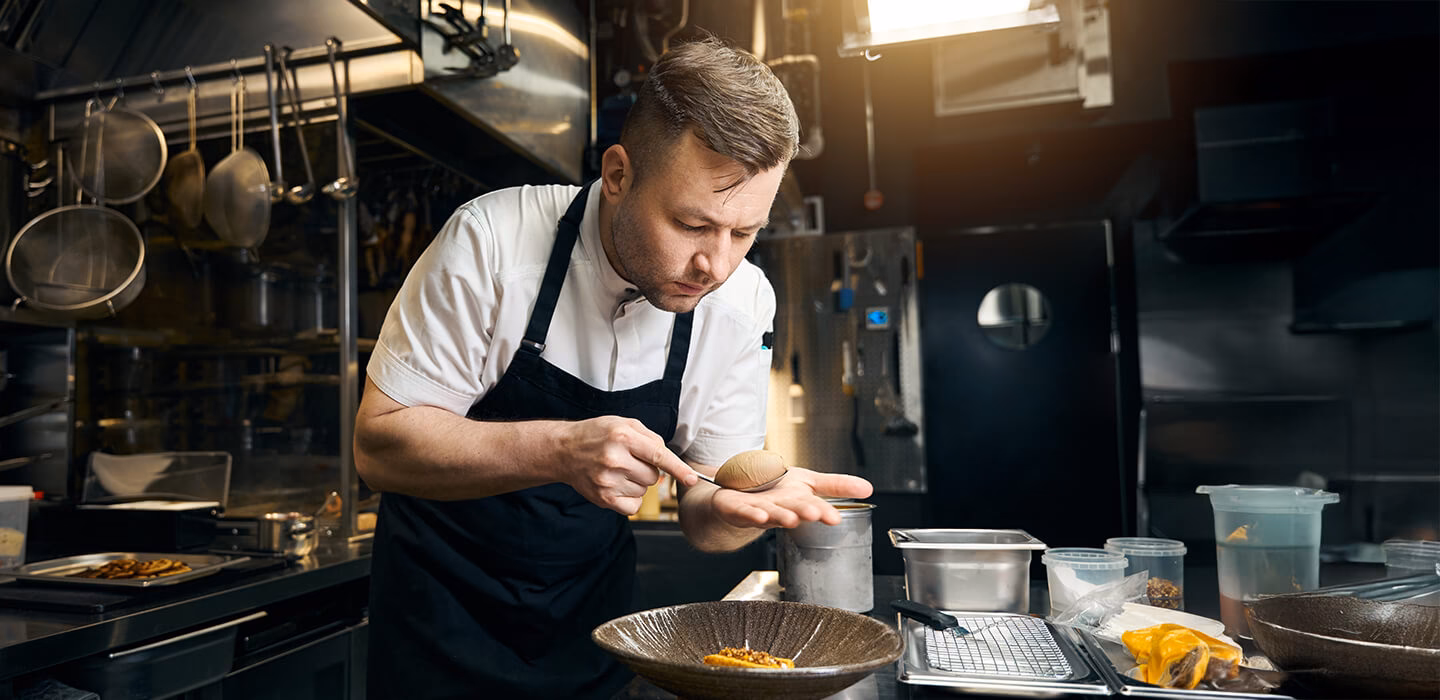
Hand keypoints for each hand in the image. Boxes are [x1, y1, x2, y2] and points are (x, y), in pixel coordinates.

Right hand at [555, 416, 699, 514]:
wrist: (564, 450)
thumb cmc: (597, 434)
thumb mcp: (623, 423)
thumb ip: (649, 437)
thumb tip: (668, 458)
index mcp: (623, 438)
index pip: (659, 456)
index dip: (679, 469)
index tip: (692, 480)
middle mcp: (615, 460)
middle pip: (653, 476)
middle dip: (648, 470)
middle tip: (630, 461)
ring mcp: (608, 481)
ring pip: (644, 490)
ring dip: (638, 483)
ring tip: (619, 471)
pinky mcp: (603, 498)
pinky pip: (633, 506)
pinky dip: (631, 498)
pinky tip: (619, 486)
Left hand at [708, 466, 872, 529]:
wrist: (739, 495)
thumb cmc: (775, 491)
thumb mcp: (808, 482)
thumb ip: (836, 485)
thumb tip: (868, 488)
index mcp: (798, 502)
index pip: (814, 506)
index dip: (824, 512)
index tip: (835, 518)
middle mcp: (780, 509)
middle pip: (794, 510)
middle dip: (805, 513)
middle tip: (816, 514)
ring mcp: (758, 511)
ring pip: (771, 514)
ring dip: (780, 517)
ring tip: (791, 518)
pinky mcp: (736, 509)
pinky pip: (744, 511)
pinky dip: (751, 513)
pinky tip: (758, 515)